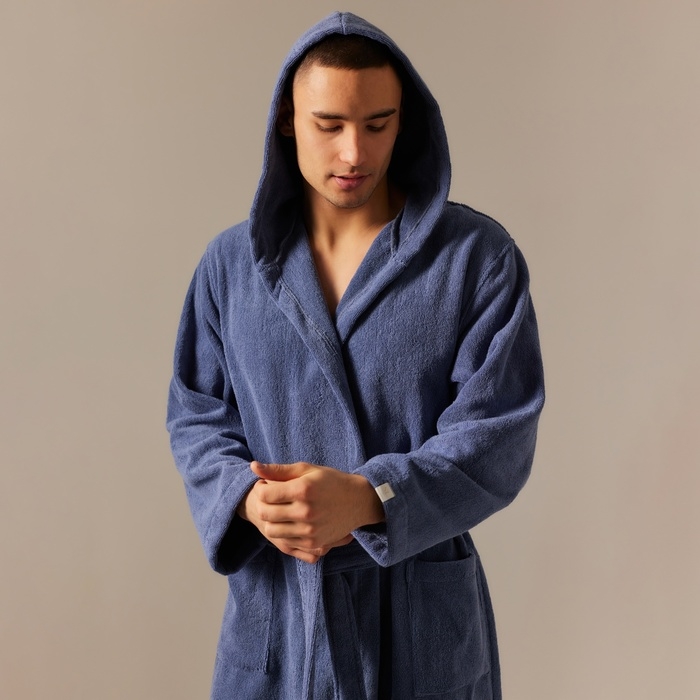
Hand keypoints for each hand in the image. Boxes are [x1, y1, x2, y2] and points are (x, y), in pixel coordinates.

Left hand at [237, 461, 384, 563]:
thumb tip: (253, 466)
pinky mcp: (314, 543)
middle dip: (262, 504)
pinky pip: (286, 542)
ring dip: (270, 520)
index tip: (266, 485)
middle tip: (269, 498)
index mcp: (303, 490)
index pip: (265, 494)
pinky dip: (282, 532)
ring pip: (271, 531)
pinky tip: (288, 521)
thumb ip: (278, 470)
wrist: (358, 501)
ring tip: (278, 509)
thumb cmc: (331, 481)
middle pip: (265, 513)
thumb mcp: (306, 470)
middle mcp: (306, 512)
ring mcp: (310, 530)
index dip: (260, 488)